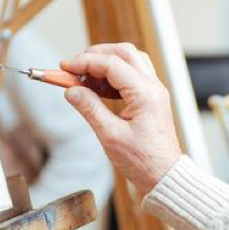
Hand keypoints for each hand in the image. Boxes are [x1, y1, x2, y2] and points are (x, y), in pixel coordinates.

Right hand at [60, 43, 181, 193]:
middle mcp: (153, 87)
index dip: (84, 62)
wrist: (164, 176)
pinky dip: (113, 76)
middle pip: (124, 53)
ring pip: (130, 61)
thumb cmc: (144, 162)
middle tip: (74, 67)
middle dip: (96, 55)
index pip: (111, 64)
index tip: (64, 68)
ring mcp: (154, 92)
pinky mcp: (151, 99)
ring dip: (105, 63)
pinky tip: (97, 89)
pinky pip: (132, 76)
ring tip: (84, 79)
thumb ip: (90, 109)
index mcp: (145, 94)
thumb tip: (71, 91)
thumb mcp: (110, 136)